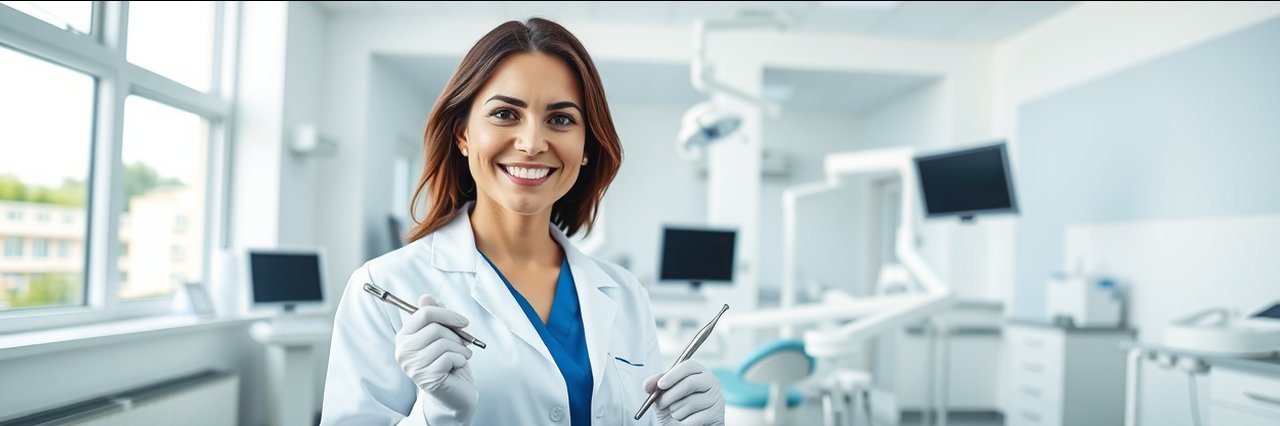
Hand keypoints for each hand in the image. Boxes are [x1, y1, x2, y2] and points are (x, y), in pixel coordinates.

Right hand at [396, 295, 476, 420]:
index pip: (424, 313)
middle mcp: (403, 351)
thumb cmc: (449, 362)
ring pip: (443, 343)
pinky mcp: (425, 377)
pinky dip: (460, 360)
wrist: (456, 393)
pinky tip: (456, 367)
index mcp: (404, 337)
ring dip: (460, 349)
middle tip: (461, 346)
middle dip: (456, 336)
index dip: (447, 314)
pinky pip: (449, 357)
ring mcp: (412, 366)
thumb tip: (425, 297)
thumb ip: (435, 316)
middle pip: (435, 328)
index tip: (463, 321)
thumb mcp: (444, 336)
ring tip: (460, 357)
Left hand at [643, 360, 724, 425]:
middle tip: (661, 404)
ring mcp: (716, 398)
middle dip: (670, 396)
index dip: (673, 374)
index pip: (688, 366)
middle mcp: (711, 382)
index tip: (660, 385)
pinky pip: (695, 418)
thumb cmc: (677, 410)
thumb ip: (656, 388)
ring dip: (676, 412)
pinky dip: (685, 423)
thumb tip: (648, 384)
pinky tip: (686, 422)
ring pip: (691, 403)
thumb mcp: (664, 397)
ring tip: (677, 415)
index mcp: (698, 372)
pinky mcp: (717, 415)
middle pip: (690, 383)